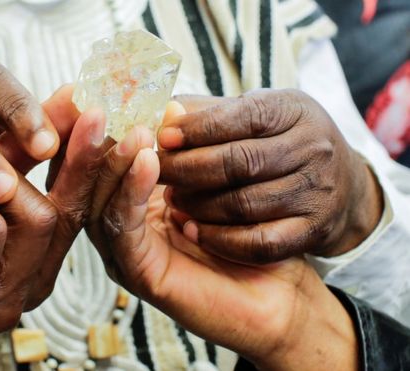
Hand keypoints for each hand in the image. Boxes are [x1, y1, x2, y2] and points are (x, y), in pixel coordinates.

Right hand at [85, 129, 357, 369]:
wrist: (278, 290)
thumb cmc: (247, 230)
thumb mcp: (215, 177)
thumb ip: (190, 147)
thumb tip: (169, 104)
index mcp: (130, 200)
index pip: (93, 160)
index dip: (86, 128)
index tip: (91, 92)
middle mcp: (119, 226)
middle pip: (86, 181)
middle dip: (88, 142)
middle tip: (96, 106)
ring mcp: (124, 251)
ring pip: (100, 203)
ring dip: (113, 163)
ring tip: (134, 130)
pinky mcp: (138, 274)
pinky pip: (124, 230)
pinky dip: (131, 193)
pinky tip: (148, 162)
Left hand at [157, 89, 382, 262]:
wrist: (343, 185)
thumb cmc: (281, 141)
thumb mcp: (256, 112)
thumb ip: (209, 112)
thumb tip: (164, 113)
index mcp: (293, 110)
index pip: (242, 116)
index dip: (198, 129)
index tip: (163, 138)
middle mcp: (312, 148)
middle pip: (240, 162)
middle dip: (187, 169)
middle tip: (154, 174)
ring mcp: (316, 192)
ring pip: (244, 204)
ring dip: (198, 206)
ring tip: (172, 201)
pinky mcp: (313, 231)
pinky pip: (259, 243)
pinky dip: (220, 240)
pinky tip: (193, 231)